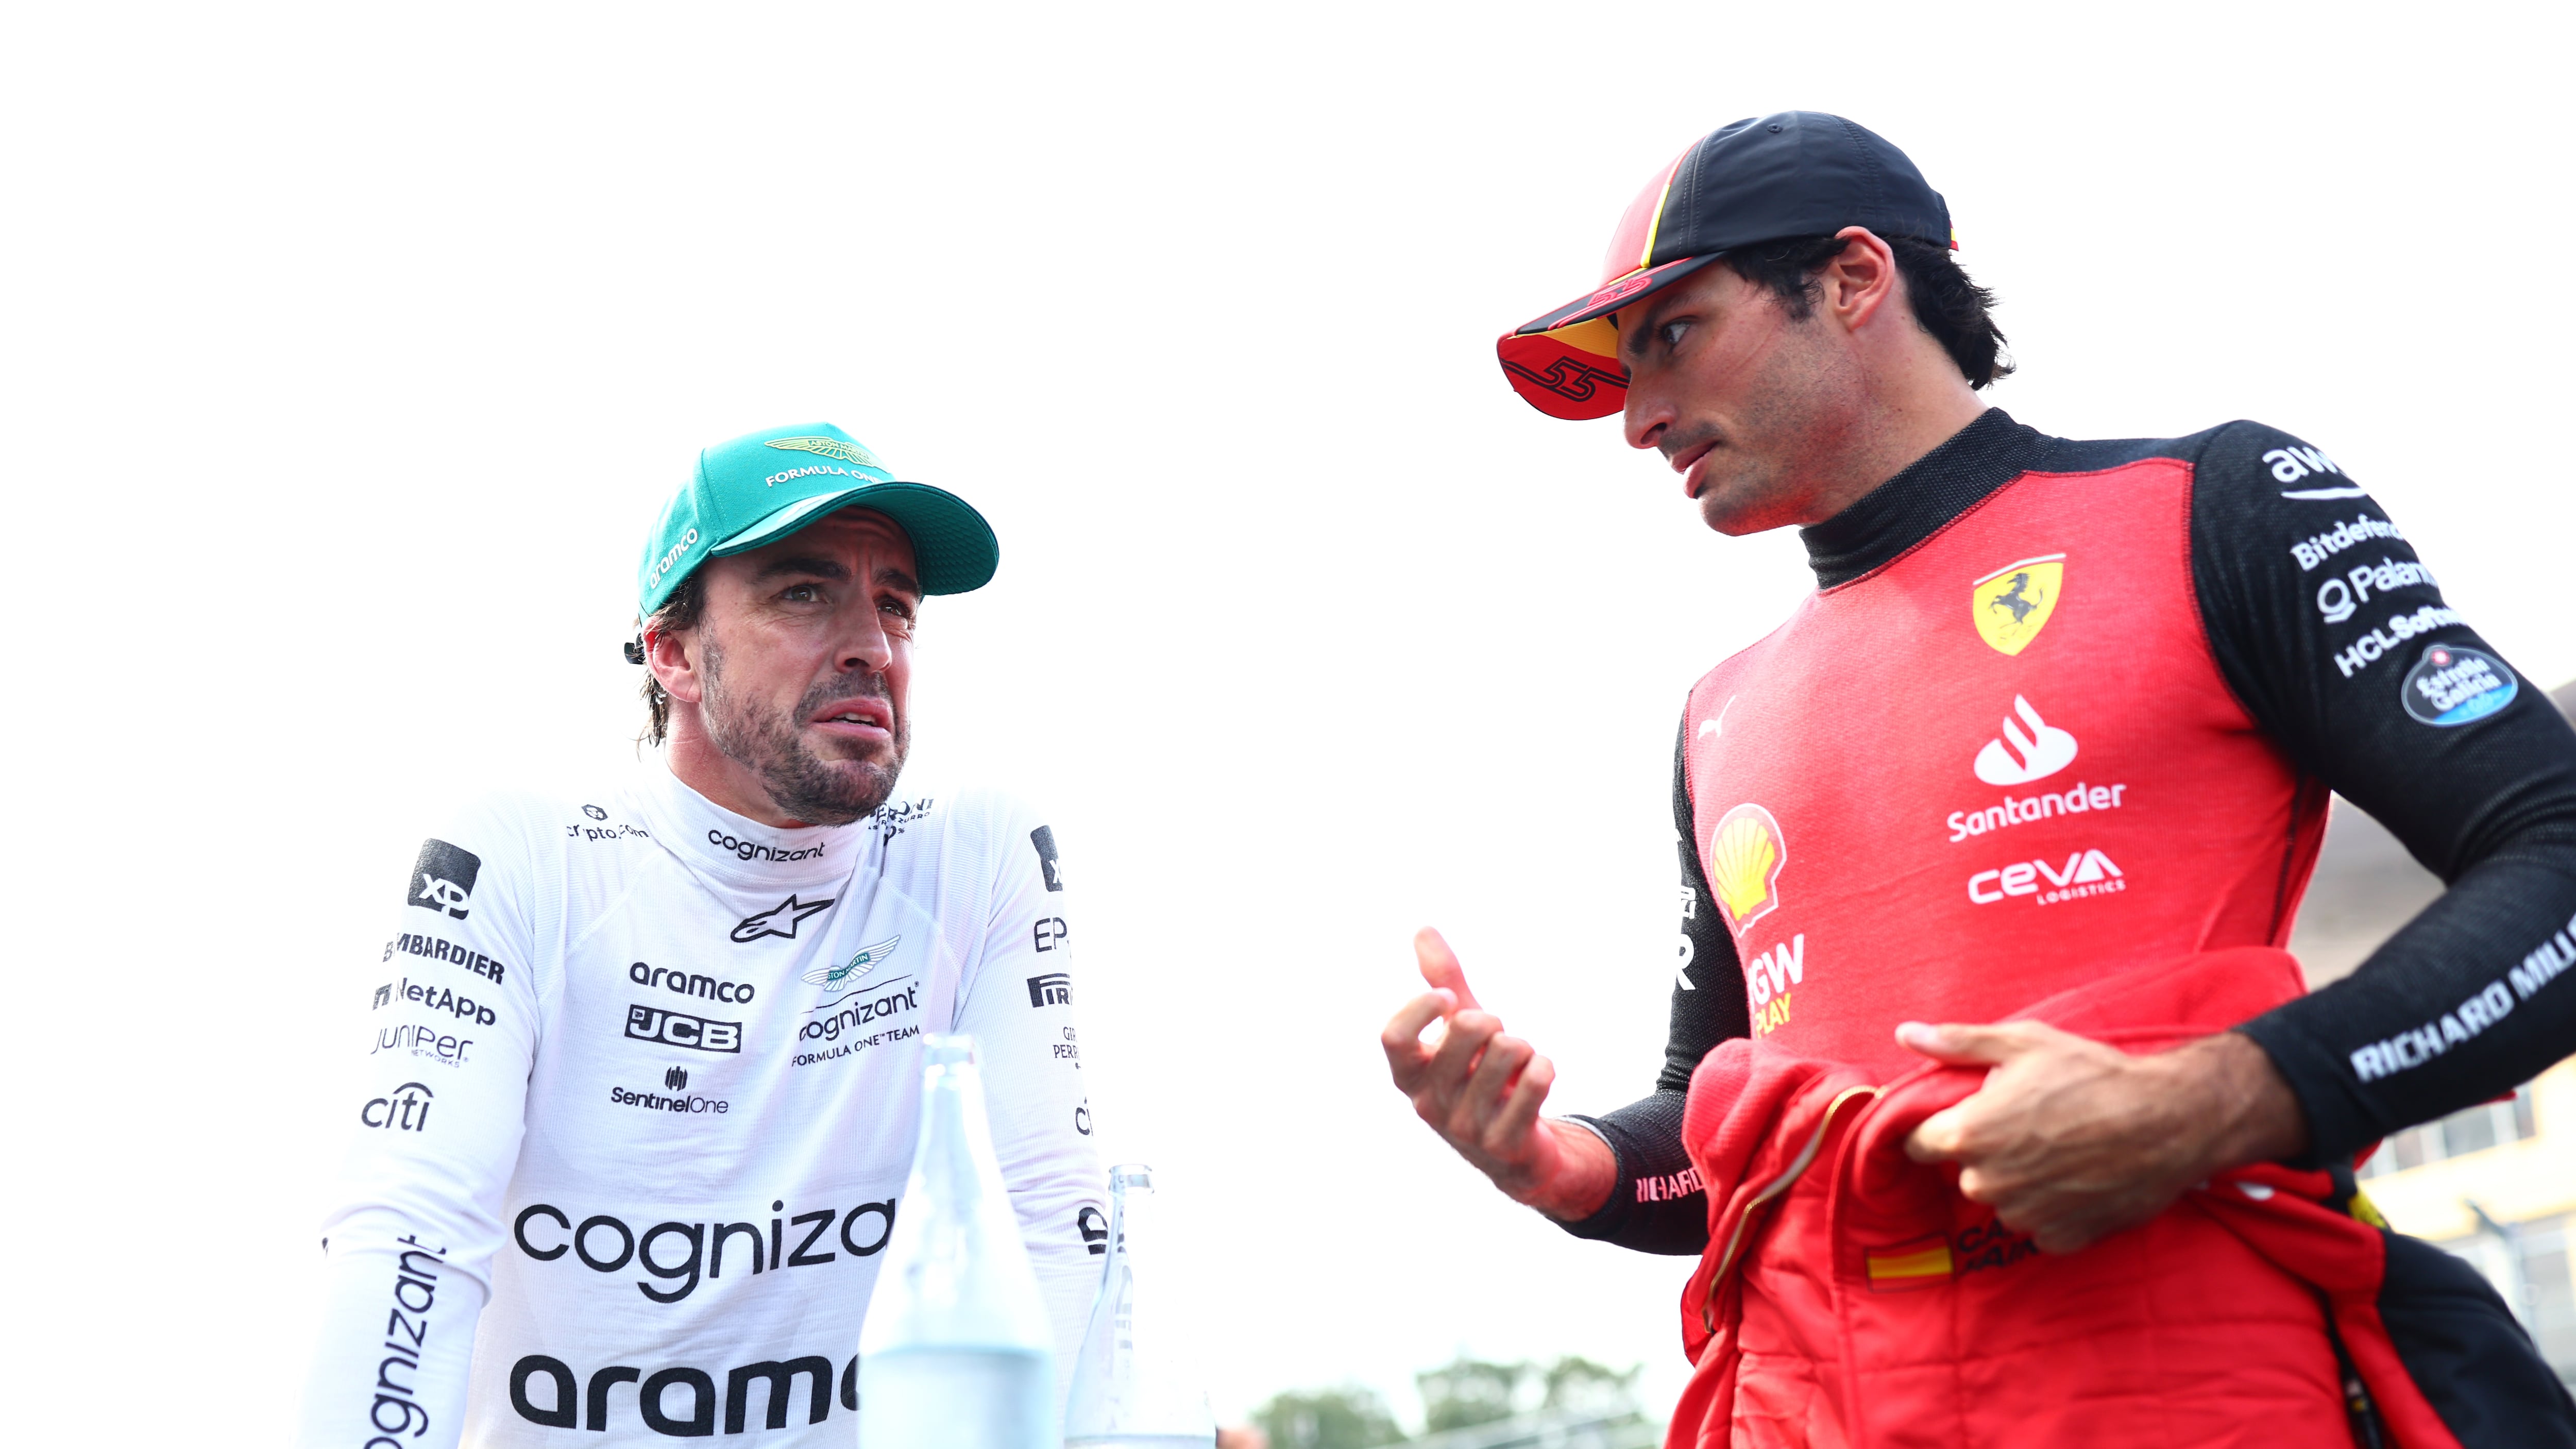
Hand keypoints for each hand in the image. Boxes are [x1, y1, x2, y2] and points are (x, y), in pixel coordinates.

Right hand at [1380, 928, 1615, 1220]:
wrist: (1517, 1152)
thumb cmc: (1482, 1079)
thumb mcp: (1461, 1031)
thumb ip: (1442, 981)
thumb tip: (1422, 929)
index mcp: (1410, 1076)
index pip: (1394, 1036)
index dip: (1422, 1008)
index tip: (1447, 999)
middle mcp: (1429, 1104)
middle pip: (1468, 1028)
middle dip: (1494, 1021)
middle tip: (1496, 1043)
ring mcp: (1465, 1128)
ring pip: (1510, 1049)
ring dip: (1524, 1048)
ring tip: (1515, 1070)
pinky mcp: (1504, 1144)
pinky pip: (1537, 1078)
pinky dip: (1545, 1068)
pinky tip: (1536, 1081)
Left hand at [1899, 1020, 2308, 1252]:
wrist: (2170, 1121)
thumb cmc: (2093, 1076)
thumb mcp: (2022, 1043)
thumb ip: (1957, 1043)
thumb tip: (1905, 1034)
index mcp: (1966, 1136)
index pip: (1919, 1145)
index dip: (1940, 1129)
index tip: (1967, 1117)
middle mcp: (1987, 1184)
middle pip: (1966, 1172)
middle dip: (1988, 1151)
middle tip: (2032, 1125)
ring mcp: (2024, 1216)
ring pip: (2004, 1199)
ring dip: (2021, 1181)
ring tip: (2063, 1148)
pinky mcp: (2061, 1239)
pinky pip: (2040, 1224)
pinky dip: (2054, 1207)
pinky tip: (2080, 1178)